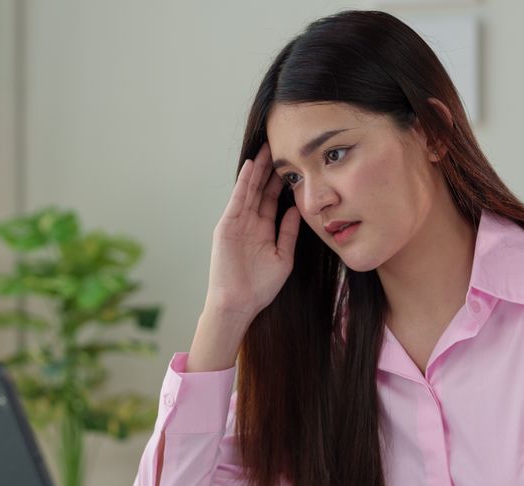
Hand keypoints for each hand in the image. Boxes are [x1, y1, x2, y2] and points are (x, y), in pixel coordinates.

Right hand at [204, 143, 301, 319]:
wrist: (239, 303)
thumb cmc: (260, 287)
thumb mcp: (283, 256)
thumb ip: (289, 232)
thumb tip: (296, 208)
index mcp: (263, 230)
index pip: (272, 198)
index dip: (281, 180)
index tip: (292, 162)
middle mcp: (249, 222)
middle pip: (260, 189)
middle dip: (269, 168)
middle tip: (280, 145)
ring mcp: (237, 222)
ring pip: (249, 189)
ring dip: (257, 169)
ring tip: (266, 147)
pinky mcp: (226, 225)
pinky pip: (237, 199)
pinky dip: (244, 182)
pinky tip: (251, 166)